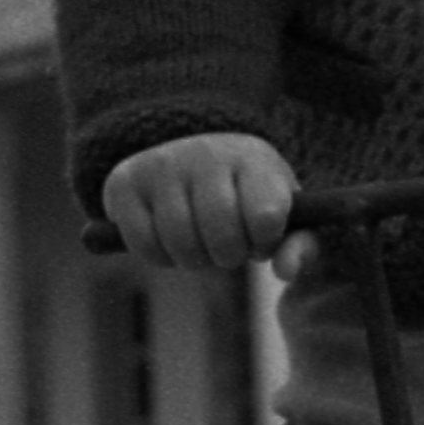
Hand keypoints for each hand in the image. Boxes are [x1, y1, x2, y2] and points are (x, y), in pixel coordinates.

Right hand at [102, 131, 298, 272]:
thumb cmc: (246, 198)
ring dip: (194, 258)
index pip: (266, 217)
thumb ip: (299, 245)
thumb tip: (287, 272)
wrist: (189, 162)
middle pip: (223, 236)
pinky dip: (160, 257)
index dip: (263, 242)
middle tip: (227, 243)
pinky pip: (145, 245)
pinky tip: (169, 240)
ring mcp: (162, 164)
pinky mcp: (124, 182)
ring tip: (200, 240)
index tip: (260, 234)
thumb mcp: (282, 216)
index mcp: (253, 158)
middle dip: (229, 254)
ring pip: (182, 244)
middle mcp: (206, 152)